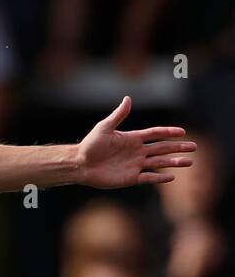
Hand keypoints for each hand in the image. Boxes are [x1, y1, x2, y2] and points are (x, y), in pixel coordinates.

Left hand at [77, 96, 195, 187]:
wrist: (80, 165)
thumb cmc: (90, 145)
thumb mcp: (104, 127)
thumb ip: (118, 115)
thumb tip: (128, 98)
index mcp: (133, 138)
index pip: (155, 134)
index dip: (169, 132)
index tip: (183, 132)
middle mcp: (137, 151)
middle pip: (162, 148)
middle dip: (178, 147)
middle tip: (194, 147)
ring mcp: (135, 165)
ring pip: (159, 163)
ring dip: (174, 162)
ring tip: (189, 162)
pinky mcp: (130, 178)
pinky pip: (148, 177)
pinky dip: (160, 177)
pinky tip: (172, 176)